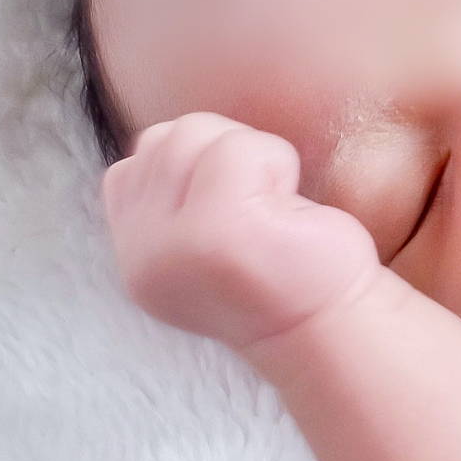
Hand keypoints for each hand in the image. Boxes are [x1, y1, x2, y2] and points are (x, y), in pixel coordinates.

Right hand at [101, 113, 385, 353]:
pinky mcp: (220, 231)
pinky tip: (285, 212)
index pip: (132, 165)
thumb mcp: (200, 239)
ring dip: (250, 157)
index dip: (192, 167)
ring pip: (194, 133)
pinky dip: (277, 163)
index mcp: (137, 257)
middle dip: (221, 154)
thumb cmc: (278, 269)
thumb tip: (166, 135)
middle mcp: (143, 255)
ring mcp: (176, 244)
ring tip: (270, 209)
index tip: (233, 214)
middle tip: (258, 209)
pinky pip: (240, 149)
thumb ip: (169, 196)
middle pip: (164, 140)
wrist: (328, 327)